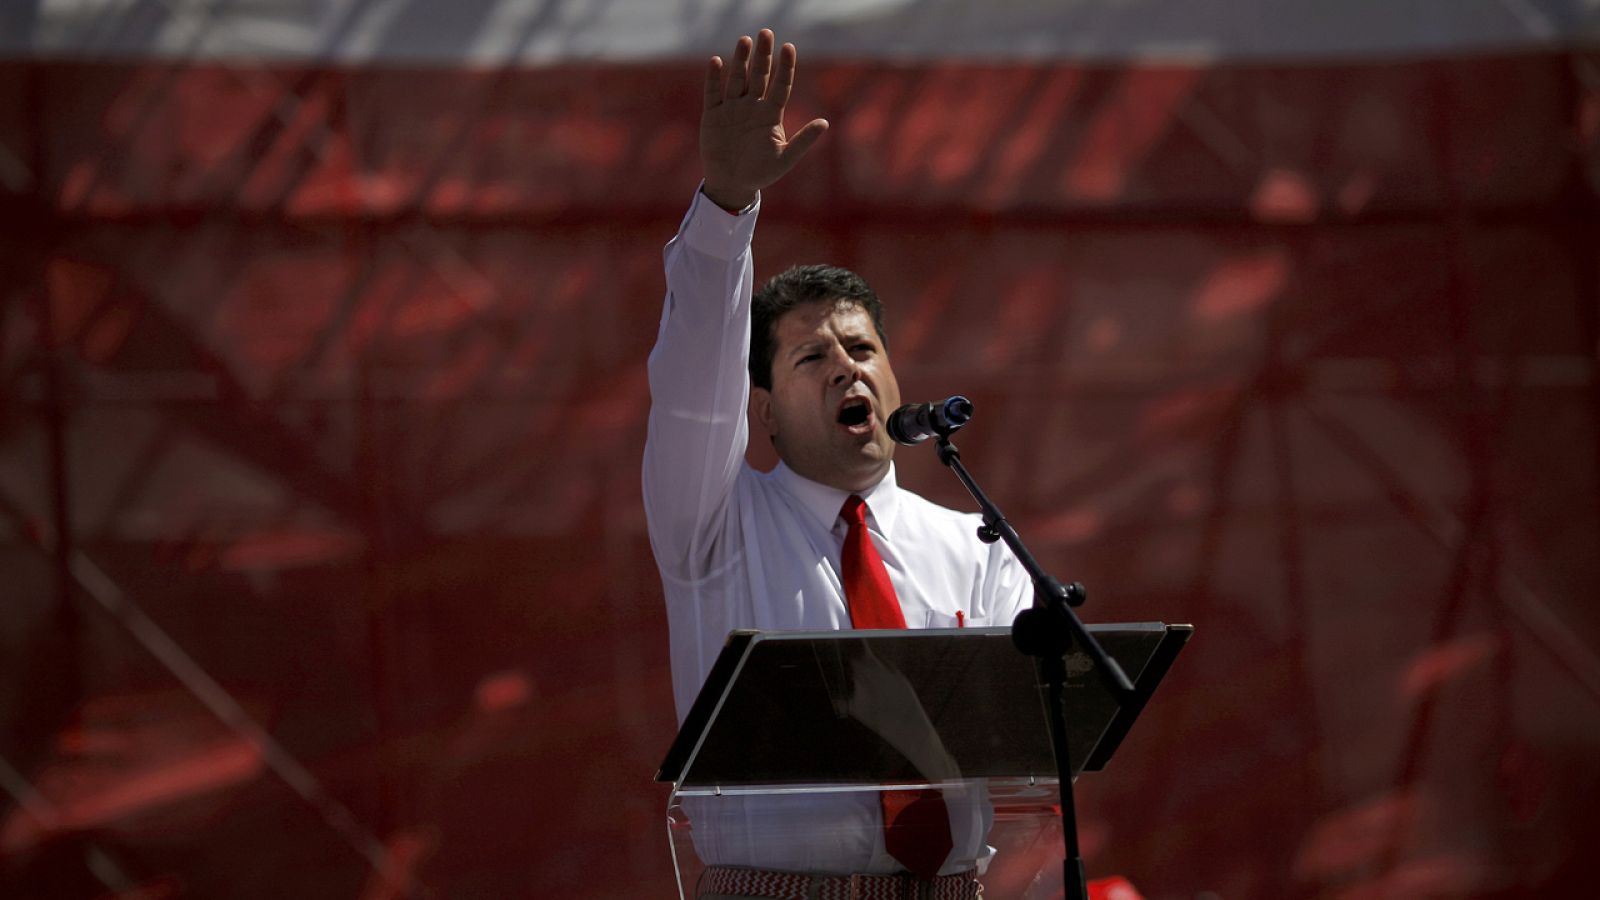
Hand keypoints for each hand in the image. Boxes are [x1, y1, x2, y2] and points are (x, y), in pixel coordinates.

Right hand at [700, 29, 828, 211]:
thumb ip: (803, 141)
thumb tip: (825, 123)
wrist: (733, 185)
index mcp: (771, 114)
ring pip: (737, 79)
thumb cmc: (761, 173)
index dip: (785, 67)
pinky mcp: (713, 115)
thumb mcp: (785, 159)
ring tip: (745, 41)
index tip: (789, 48)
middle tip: (766, 33)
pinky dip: (714, 79)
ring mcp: (732, 109)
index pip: (780, 85)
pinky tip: (717, 62)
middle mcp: (752, 106)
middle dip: (763, 55)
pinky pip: (714, 93)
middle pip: (759, 76)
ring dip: (740, 61)